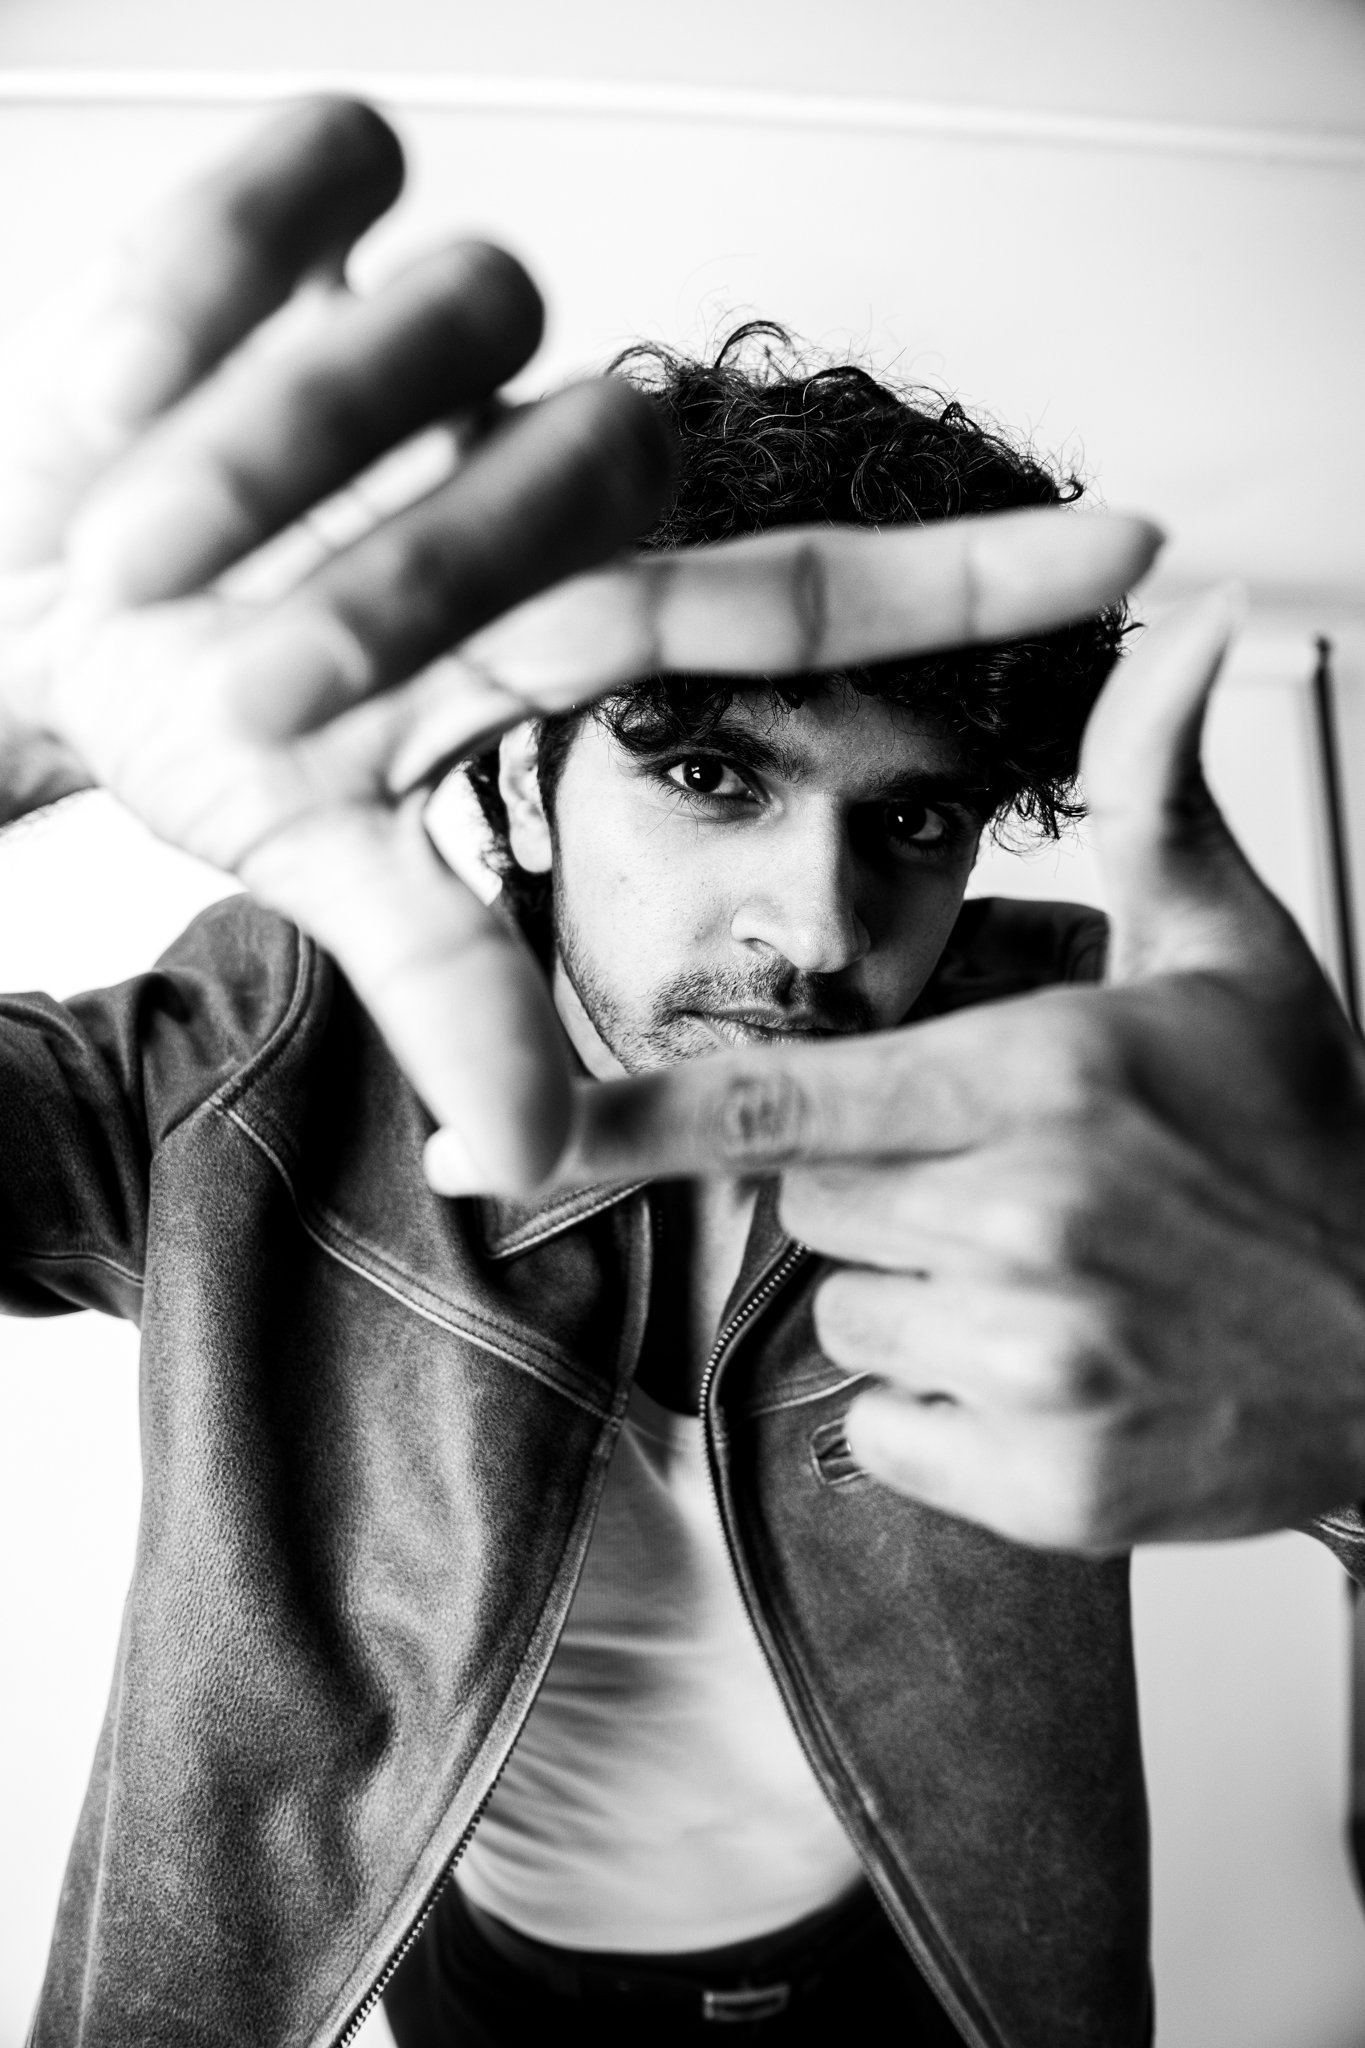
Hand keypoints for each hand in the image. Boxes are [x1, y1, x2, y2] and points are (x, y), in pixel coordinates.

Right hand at [0, 96, 1158, 1190]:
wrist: (46, 600)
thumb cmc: (212, 723)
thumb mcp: (334, 863)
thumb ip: (450, 986)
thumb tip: (532, 1156)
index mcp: (551, 622)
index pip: (785, 603)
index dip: (960, 582)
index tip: (1137, 556)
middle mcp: (514, 474)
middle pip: (596, 452)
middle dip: (412, 578)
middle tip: (264, 669)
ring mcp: (417, 353)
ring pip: (460, 314)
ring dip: (286, 456)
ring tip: (159, 542)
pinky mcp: (286, 235)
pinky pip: (309, 190)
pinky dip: (223, 281)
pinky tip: (147, 373)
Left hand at [533, 588, 1364, 1548]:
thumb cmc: (1313, 1144)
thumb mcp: (1236, 948)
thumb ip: (1158, 788)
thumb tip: (1178, 626)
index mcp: (1041, 1079)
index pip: (776, 1099)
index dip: (625, 1120)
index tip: (499, 1140)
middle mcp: (1022, 1221)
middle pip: (801, 1200)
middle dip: (864, 1180)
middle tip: (1001, 1173)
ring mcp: (1033, 1364)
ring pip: (843, 1317)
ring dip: (911, 1296)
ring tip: (1046, 1272)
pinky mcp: (1047, 1482)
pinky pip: (889, 1431)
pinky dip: (941, 1409)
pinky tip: (1050, 1365)